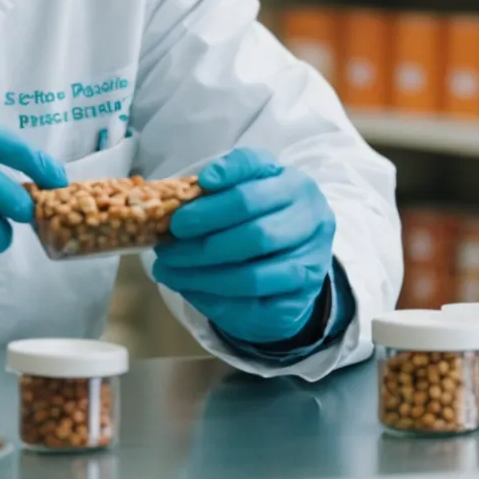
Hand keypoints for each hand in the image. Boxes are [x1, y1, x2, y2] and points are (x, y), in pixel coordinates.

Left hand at [151, 148, 335, 346]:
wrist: (290, 259)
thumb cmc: (257, 216)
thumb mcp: (243, 187)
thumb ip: (216, 188)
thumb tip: (171, 201)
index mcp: (294, 184)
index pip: (258, 172)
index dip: (226, 176)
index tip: (196, 185)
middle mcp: (311, 221)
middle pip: (254, 233)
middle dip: (201, 240)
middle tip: (167, 244)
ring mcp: (310, 264)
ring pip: (251, 277)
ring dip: (201, 276)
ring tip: (167, 269)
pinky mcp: (299, 301)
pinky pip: (251, 306)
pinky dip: (212, 298)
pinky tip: (188, 287)